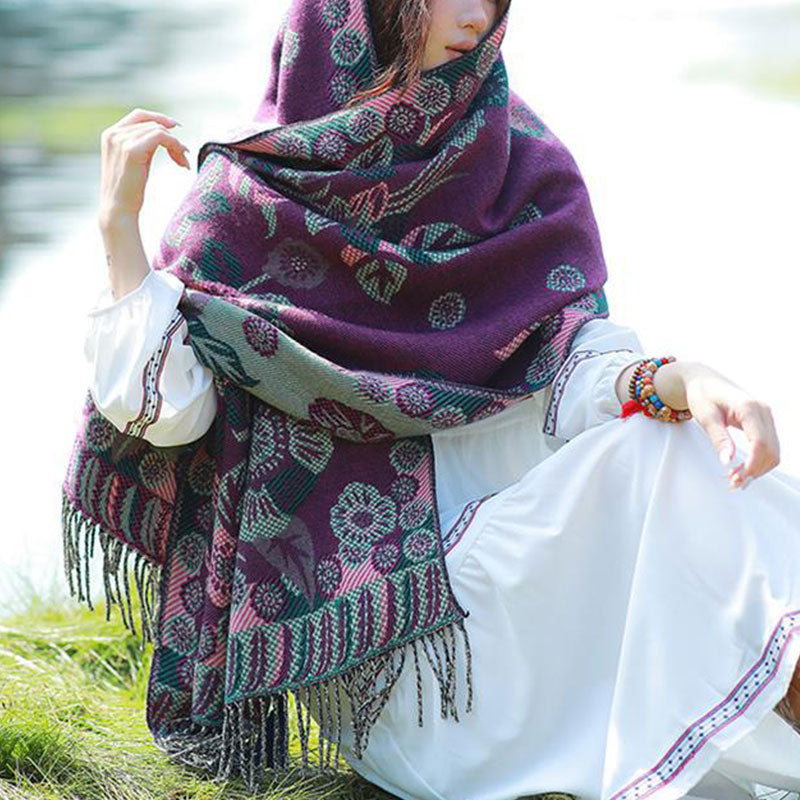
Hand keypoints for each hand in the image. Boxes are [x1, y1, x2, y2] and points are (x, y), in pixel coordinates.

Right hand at [98, 107, 189, 223]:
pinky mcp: (131, 150)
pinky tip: (181, 161)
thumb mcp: (136, 161)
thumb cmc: (129, 191)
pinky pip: (161, 136)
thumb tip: (164, 134)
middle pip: (152, 123)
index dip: (160, 118)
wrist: (119, 210)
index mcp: (111, 134)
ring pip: (159, 130)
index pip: (139, 115)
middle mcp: (114, 134)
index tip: (177, 128)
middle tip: (184, 156)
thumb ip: (144, 144)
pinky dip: (175, 145)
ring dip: (177, 145)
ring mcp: (121, 140)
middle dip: (172, 138)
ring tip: (183, 163)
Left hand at [682, 365, 780, 490]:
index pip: (760, 443)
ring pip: (773, 451)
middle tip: (733, 483)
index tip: (738, 479)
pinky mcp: (764, 422)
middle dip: (755, 470)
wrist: (704, 380)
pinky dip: (758, 461)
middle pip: (771, 450)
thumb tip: (727, 461)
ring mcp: (766, 416)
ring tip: (735, 478)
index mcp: (749, 408)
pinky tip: (742, 468)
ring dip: (758, 468)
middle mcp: (763, 411)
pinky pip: (768, 446)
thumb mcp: (705, 416)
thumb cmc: (702, 394)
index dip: (752, 465)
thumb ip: (718, 438)